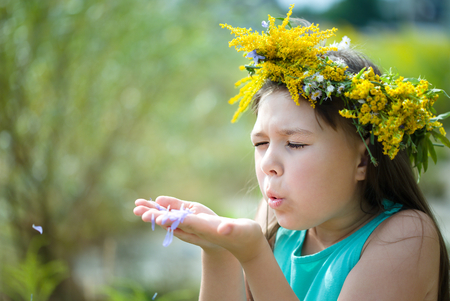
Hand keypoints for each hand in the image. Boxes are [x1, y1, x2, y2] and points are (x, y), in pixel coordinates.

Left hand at [134, 196, 265, 262]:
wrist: (242, 243)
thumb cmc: (244, 235)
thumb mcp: (240, 231)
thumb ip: (231, 229)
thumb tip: (223, 229)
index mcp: (205, 229)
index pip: (185, 225)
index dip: (171, 220)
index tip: (157, 218)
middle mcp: (195, 229)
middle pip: (172, 221)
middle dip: (156, 216)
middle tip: (138, 211)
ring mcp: (193, 227)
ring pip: (171, 218)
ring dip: (155, 212)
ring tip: (137, 207)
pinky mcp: (194, 223)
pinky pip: (176, 216)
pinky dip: (164, 210)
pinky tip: (154, 205)